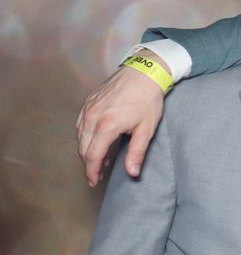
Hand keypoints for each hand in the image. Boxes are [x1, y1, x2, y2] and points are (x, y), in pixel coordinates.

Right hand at [77, 49, 166, 186]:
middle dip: (88, 164)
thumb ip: (136, 152)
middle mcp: (92, 117)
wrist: (143, 73)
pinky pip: (80, 124)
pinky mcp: (88, 102)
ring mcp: (88, 108)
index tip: (94, 181)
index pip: (93, 156)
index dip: (92, 171)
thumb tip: (131, 172)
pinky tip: (95, 141)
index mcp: (107, 126)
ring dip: (86, 151)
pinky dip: (85, 136)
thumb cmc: (147, 100)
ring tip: (100, 160)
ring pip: (79, 137)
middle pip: (83, 148)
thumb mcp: (146, 129)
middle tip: (96, 175)